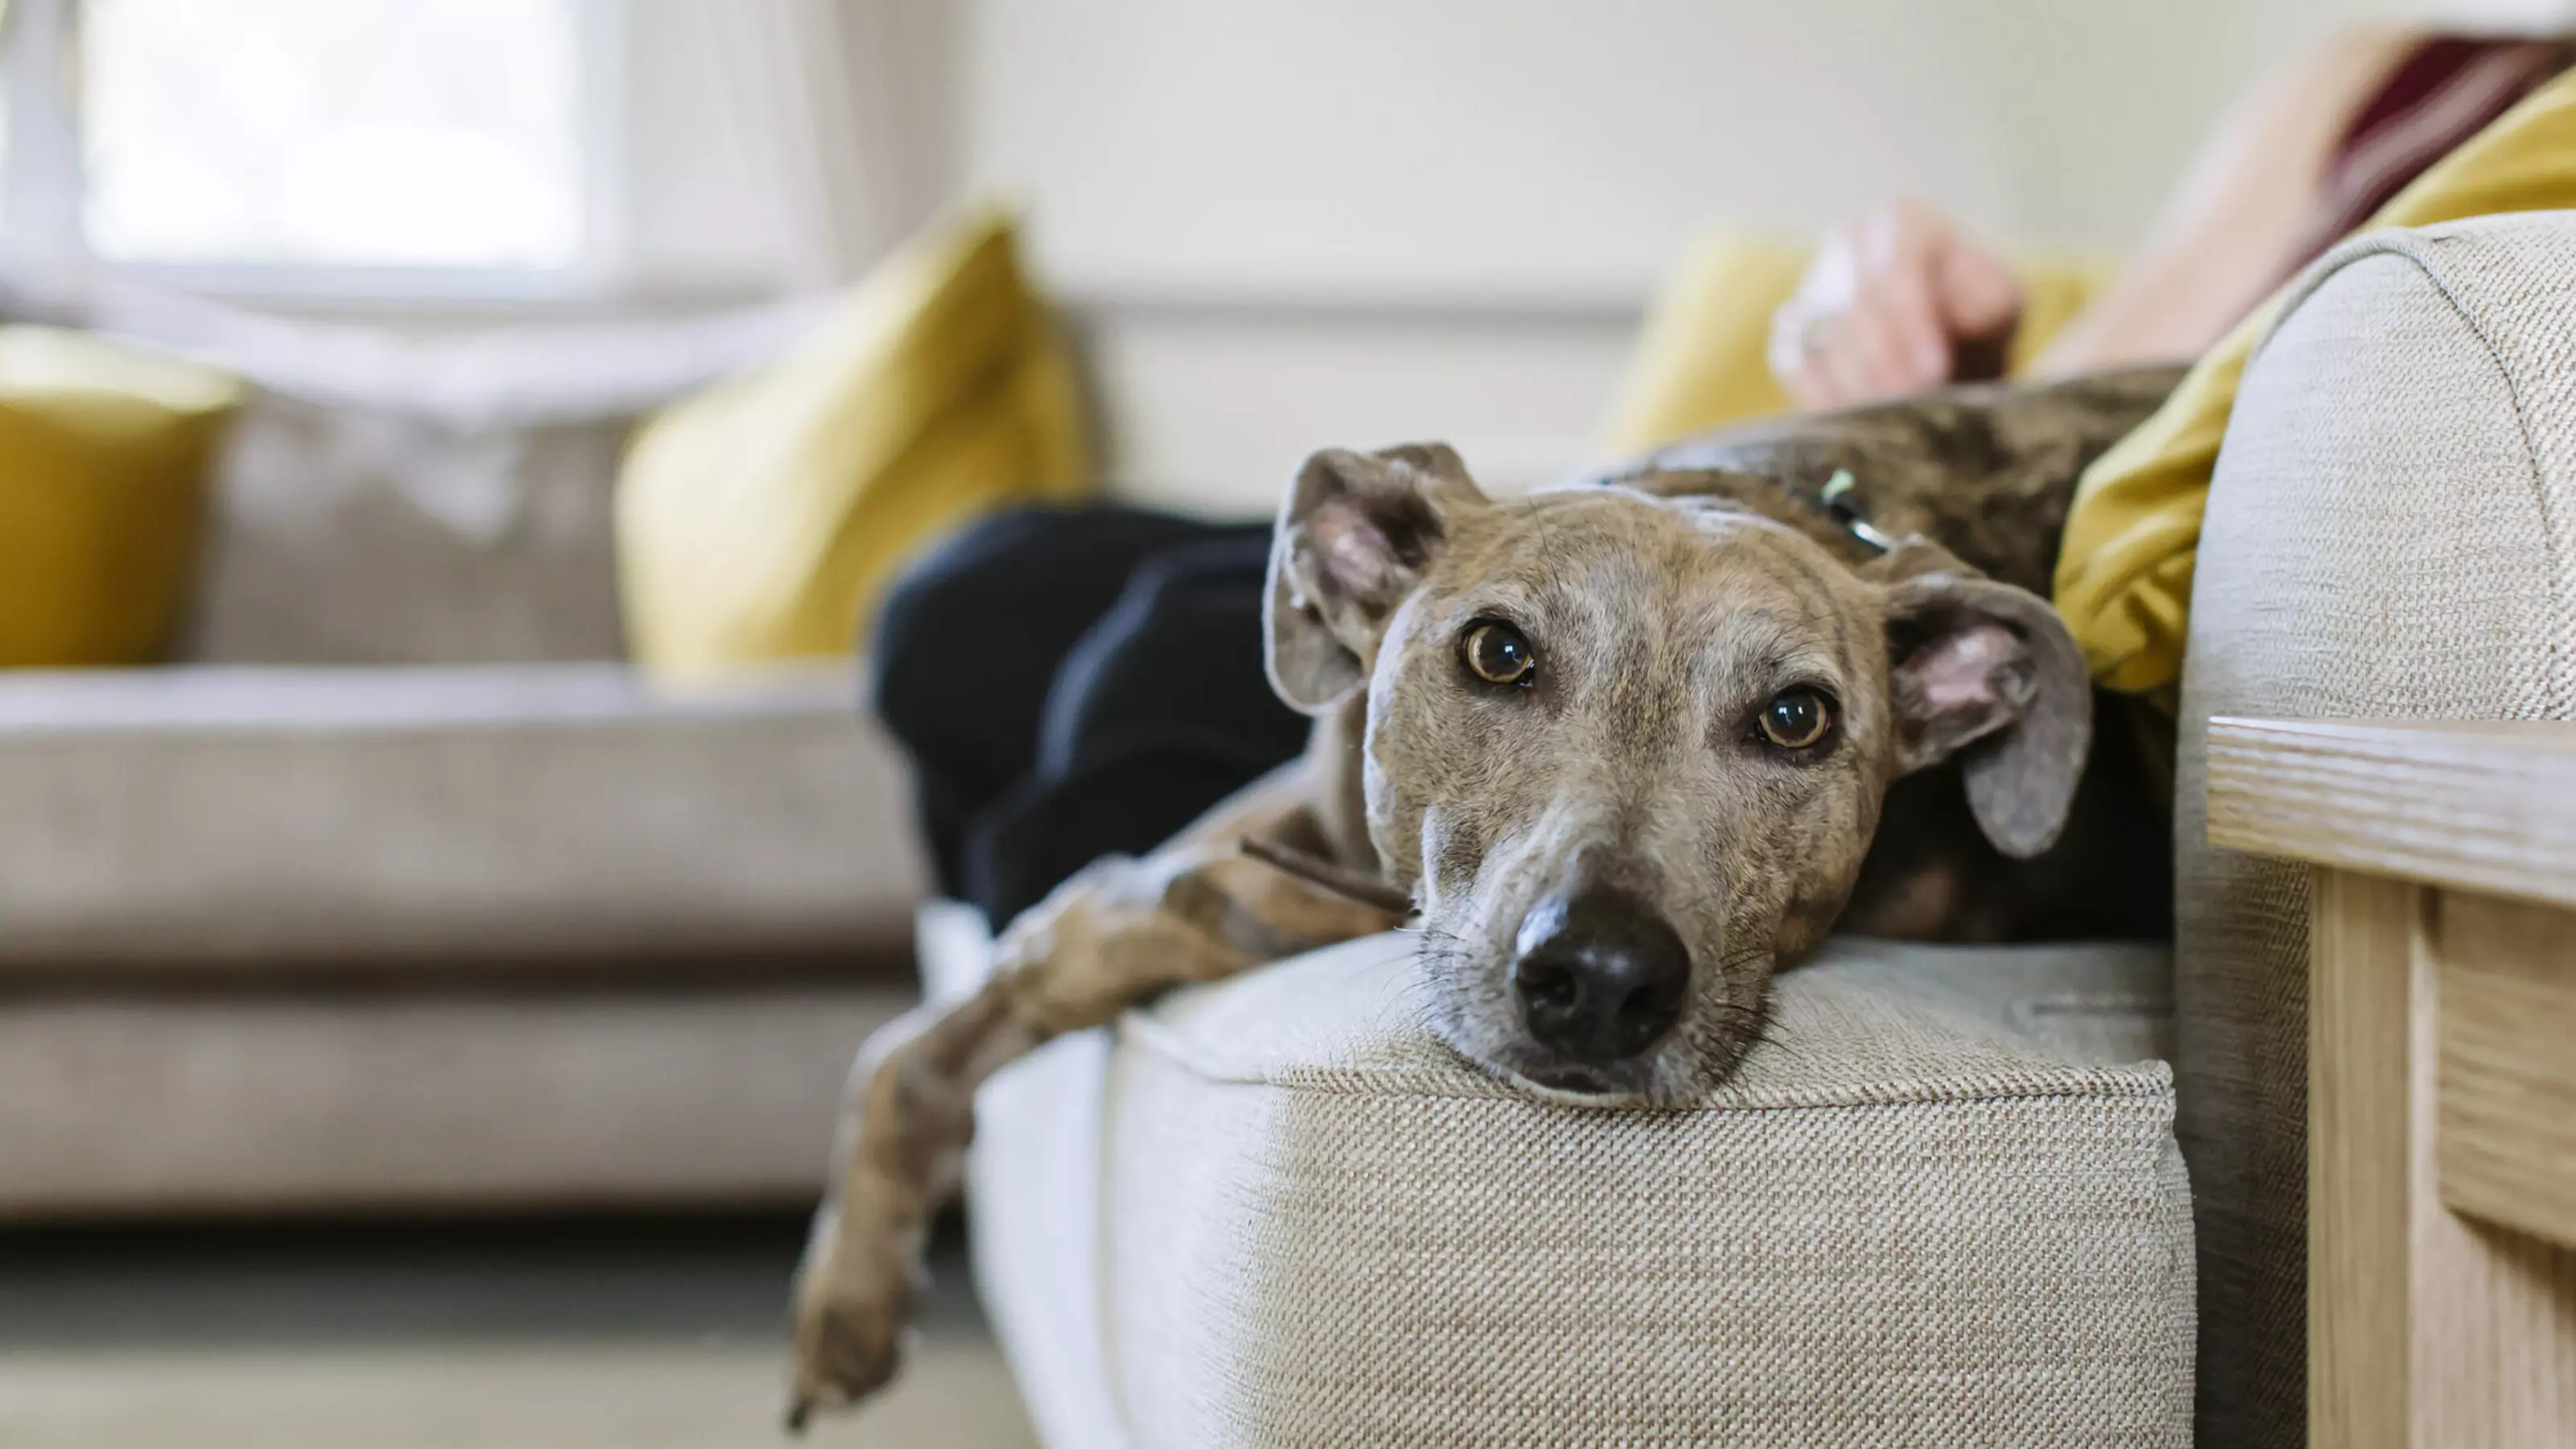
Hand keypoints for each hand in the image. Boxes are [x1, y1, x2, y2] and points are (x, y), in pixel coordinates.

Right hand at [1768, 202, 2022, 409]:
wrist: (1946, 348)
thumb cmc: (1977, 322)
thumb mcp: (2000, 304)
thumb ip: (1986, 302)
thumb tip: (1958, 317)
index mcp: (1904, 222)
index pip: (1896, 268)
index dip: (1912, 323)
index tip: (1934, 371)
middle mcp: (1848, 243)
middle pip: (1854, 306)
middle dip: (1886, 364)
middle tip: (1916, 406)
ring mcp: (1811, 286)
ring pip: (1822, 338)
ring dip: (1860, 387)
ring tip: (1897, 419)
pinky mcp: (1790, 334)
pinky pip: (1796, 366)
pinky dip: (1827, 396)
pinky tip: (1863, 420)